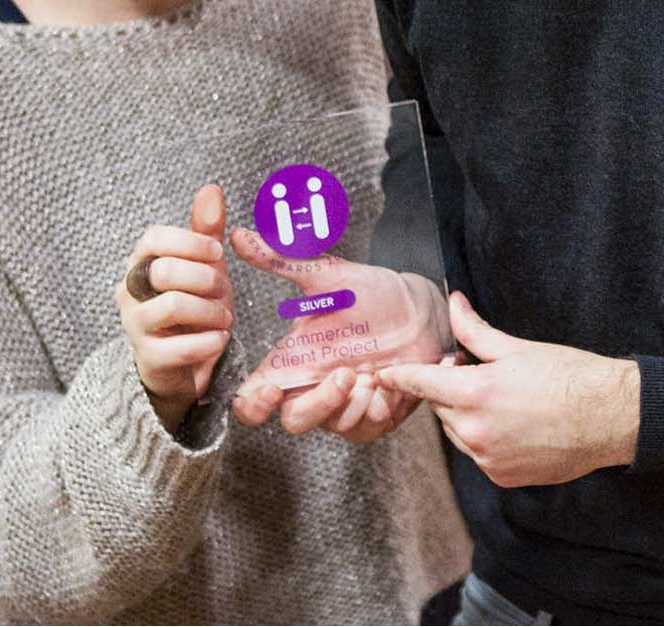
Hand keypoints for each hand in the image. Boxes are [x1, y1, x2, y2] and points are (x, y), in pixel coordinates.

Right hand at [116, 184, 233, 430]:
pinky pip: (182, 347)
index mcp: (141, 262)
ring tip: (224, 318)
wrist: (181, 361)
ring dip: (211, 311)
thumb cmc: (192, 302)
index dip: (191, 242)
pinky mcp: (148, 359)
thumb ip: (205, 229)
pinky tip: (219, 339)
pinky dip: (211, 341)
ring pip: (173, 306)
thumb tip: (211, 188)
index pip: (153, 238)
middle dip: (206, 279)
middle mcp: (130, 291)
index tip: (217, 254)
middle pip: (164, 270)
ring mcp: (134, 326)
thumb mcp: (203, 264)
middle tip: (224, 291)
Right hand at [227, 229, 449, 441]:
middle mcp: (315, 386)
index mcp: (295, 361)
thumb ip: (282, 261)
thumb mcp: (328, 276)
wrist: (425, 307)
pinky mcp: (376, 413)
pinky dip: (378, 408)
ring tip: (373, 372)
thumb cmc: (373, 292)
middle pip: (294, 421)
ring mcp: (346, 404)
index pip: (254, 400)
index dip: (252, 406)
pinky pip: (367, 428)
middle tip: (345, 374)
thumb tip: (239, 236)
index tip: (270, 392)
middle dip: (317, 405)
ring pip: (332, 427)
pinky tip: (390, 381)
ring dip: (352, 404)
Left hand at [377, 291, 639, 487]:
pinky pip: (479, 455)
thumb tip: (454, 303)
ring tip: (505, 402)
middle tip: (479, 374)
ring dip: (467, 417)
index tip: (385, 373)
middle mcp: (474, 430)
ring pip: (458, 433)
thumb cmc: (570, 376)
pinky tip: (517, 426)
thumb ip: (475, 331)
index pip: (420, 383)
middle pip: (440, 408)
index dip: (400, 376)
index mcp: (475, 392)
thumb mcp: (518, 348)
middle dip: (450, 390)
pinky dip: (487, 441)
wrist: (611, 417)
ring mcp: (487, 458)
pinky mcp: (502, 477)